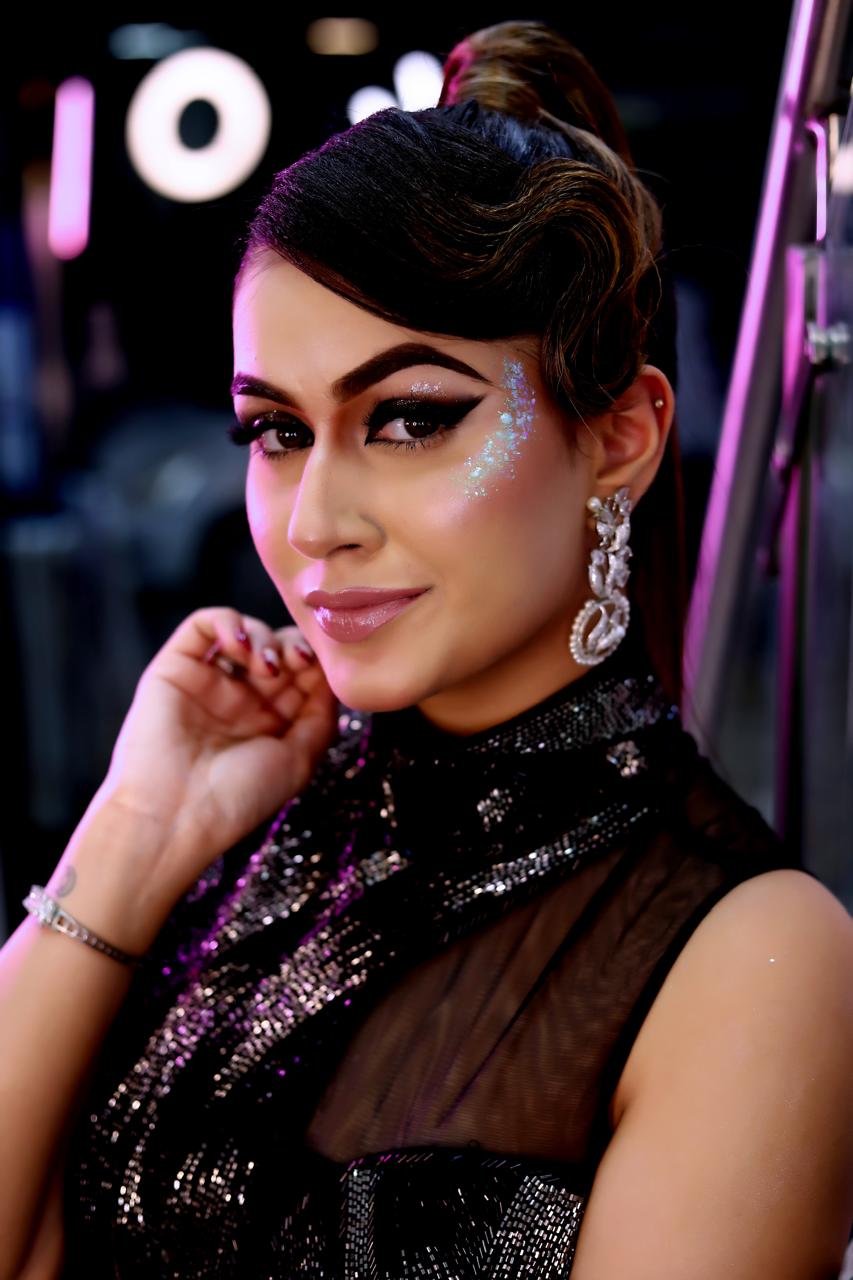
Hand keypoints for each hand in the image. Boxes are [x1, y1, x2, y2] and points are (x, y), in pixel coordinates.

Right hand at [94, 606, 338, 911]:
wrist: (175, 815)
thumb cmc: (238, 797)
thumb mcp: (298, 760)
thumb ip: (320, 715)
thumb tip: (331, 676)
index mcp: (271, 722)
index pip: (303, 673)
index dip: (317, 663)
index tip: (322, 669)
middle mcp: (241, 699)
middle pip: (279, 647)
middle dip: (295, 646)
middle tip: (297, 661)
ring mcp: (209, 681)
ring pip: (245, 632)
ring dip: (264, 637)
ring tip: (266, 666)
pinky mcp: (175, 667)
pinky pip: (202, 626)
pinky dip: (226, 622)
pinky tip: (238, 645)